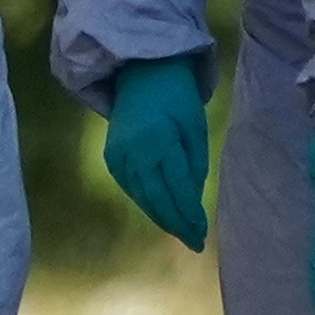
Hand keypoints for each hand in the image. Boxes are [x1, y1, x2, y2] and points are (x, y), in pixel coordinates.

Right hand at [97, 51, 211, 250]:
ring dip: (162, 218)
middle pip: (156, 199)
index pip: (177, 189)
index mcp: (159, 141)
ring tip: (181, 233)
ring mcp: (118, 156)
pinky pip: (131, 188)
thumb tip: (192, 203)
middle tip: (194, 243)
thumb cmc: (176, 96)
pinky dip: (147, 203)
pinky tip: (162, 213)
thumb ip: (195, 165)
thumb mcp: (195, 127)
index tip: (203, 234)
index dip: (190, 215)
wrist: (139, 71)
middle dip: (176, 224)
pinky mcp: (111, 157)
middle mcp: (134, 152)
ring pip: (141, 197)